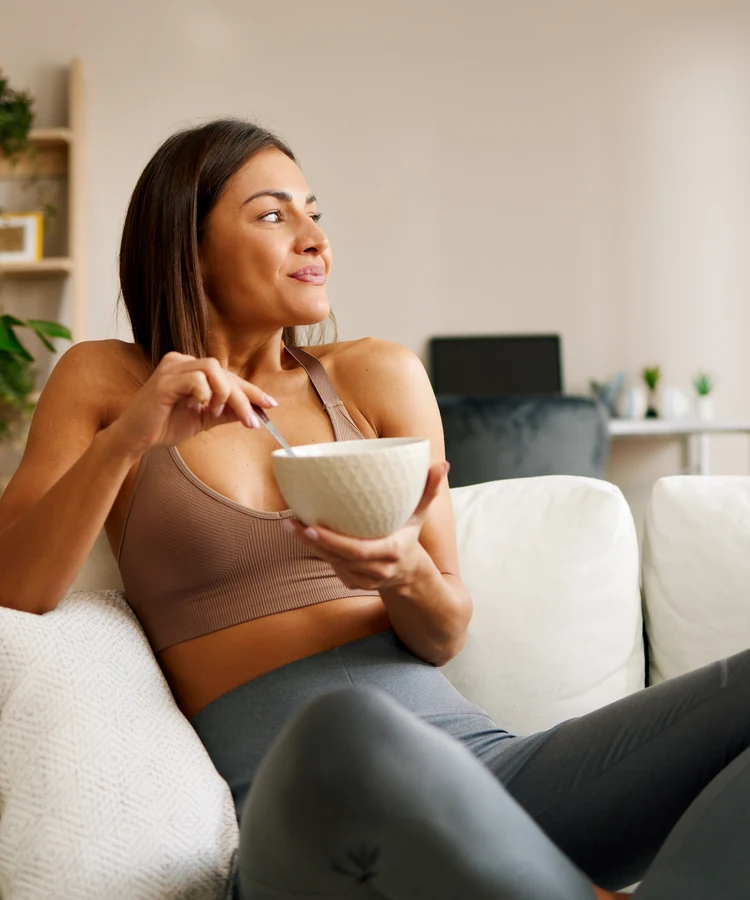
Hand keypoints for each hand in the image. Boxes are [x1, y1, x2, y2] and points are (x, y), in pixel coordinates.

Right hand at [107, 352, 276, 456]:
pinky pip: (196, 379)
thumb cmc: (164, 426)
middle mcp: (180, 361)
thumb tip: (254, 412)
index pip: (227, 375)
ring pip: (213, 369)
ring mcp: (171, 368)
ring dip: (224, 393)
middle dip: (243, 397)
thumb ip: (226, 412)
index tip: (270, 405)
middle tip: (252, 421)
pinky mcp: (164, 380)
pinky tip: (197, 408)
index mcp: (190, 368)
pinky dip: (204, 394)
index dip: (250, 390)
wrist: (135, 439)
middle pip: (224, 371)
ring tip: (216, 413)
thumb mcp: (204, 419)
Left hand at [283, 461, 449, 590]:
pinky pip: (331, 566)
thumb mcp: (420, 514)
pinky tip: (301, 535)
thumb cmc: (410, 535)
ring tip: (290, 524)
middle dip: (311, 541)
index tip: (312, 526)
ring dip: (308, 546)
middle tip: (292, 521)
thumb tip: (442, 465)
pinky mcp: (352, 583)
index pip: (358, 550)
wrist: (410, 574)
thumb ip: (429, 490)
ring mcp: (363, 580)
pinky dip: (317, 551)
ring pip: (330, 562)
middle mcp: (377, 570)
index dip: (333, 541)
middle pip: (338, 557)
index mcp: (392, 551)